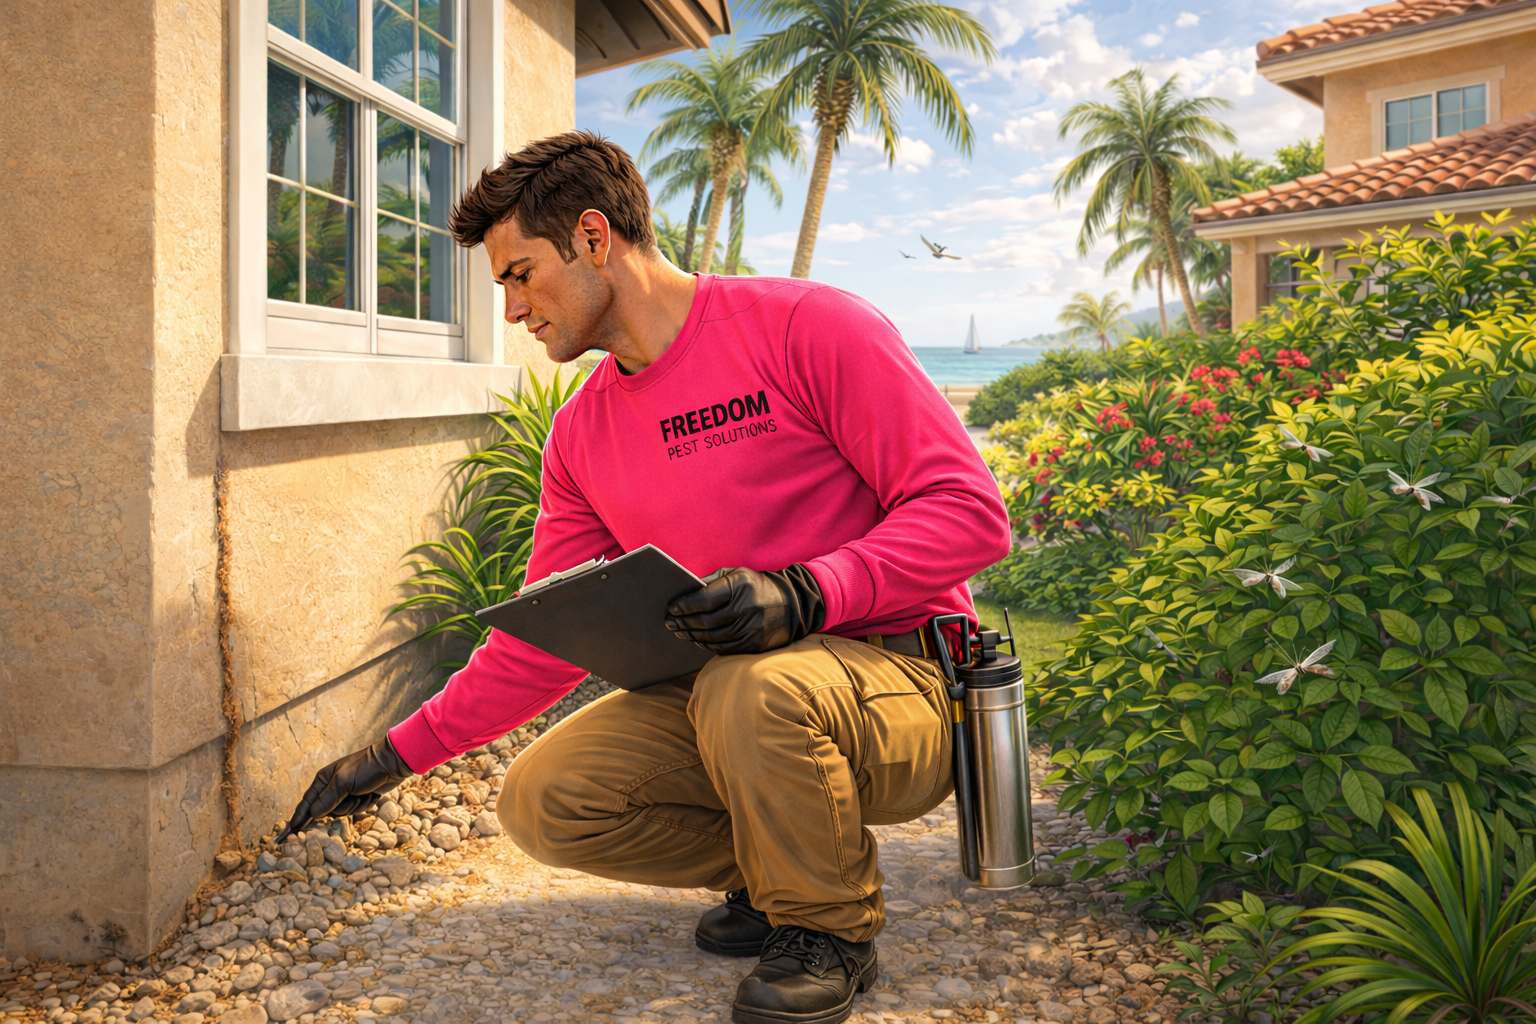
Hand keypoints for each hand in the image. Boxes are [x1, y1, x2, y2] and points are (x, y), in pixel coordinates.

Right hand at [278, 737, 414, 840]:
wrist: (392, 763)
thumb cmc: (366, 768)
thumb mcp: (343, 782)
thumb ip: (327, 799)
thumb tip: (313, 815)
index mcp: (323, 780)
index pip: (307, 802)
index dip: (299, 816)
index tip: (290, 830)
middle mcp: (332, 788)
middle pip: (326, 812)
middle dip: (341, 808)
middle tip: (352, 796)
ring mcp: (346, 794)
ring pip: (342, 813)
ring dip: (355, 806)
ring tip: (363, 793)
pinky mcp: (358, 798)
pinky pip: (355, 811)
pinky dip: (364, 805)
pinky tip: (370, 795)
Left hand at [665, 565, 824, 655]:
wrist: (793, 604)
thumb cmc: (757, 586)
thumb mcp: (737, 574)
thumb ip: (711, 581)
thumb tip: (684, 592)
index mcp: (739, 586)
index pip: (704, 599)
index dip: (684, 605)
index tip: (671, 608)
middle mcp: (745, 607)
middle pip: (705, 620)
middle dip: (683, 622)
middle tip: (669, 622)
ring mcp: (750, 628)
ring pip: (712, 637)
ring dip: (691, 635)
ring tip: (679, 631)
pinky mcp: (754, 644)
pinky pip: (723, 648)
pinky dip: (707, 645)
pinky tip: (697, 639)